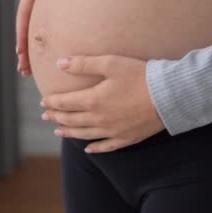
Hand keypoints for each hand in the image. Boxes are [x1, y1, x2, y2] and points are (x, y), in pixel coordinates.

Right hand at [15, 0, 65, 75]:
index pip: (25, 12)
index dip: (22, 32)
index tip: (20, 51)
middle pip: (29, 28)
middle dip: (25, 50)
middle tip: (24, 70)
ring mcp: (51, 5)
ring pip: (40, 31)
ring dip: (34, 52)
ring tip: (29, 72)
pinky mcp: (64, 11)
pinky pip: (57, 29)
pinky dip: (52, 45)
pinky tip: (54, 62)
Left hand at [40, 55, 165, 153]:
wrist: (168, 95)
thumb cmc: (140, 75)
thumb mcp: (111, 63)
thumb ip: (83, 64)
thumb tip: (59, 63)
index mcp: (93, 100)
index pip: (65, 103)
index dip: (52, 102)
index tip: (43, 101)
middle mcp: (99, 119)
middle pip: (72, 120)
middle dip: (57, 117)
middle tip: (46, 116)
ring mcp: (112, 131)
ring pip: (84, 134)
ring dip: (69, 133)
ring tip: (59, 132)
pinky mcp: (127, 138)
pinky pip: (106, 146)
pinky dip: (95, 148)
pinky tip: (88, 149)